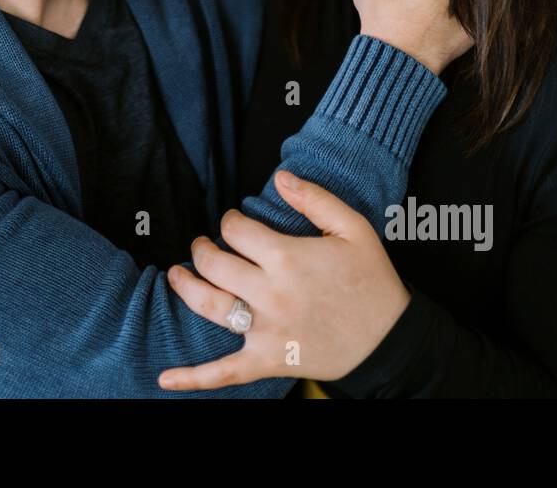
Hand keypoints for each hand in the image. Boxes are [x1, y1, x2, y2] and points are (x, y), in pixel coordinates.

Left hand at [158, 171, 408, 389]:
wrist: (391, 339)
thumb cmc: (372, 281)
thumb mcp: (354, 229)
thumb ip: (315, 199)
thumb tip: (280, 177)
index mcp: (287, 257)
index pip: (236, 230)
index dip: (229, 222)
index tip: (233, 223)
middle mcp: (270, 293)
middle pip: (214, 264)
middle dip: (201, 249)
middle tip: (201, 245)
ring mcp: (266, 329)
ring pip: (209, 306)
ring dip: (185, 288)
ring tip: (176, 276)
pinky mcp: (268, 360)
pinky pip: (224, 372)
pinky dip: (193, 378)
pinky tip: (165, 378)